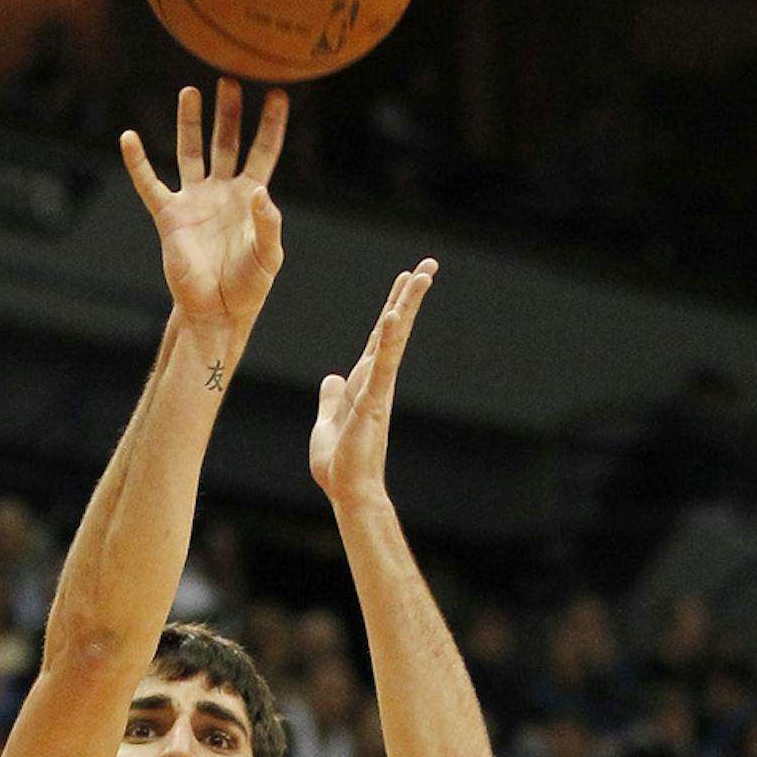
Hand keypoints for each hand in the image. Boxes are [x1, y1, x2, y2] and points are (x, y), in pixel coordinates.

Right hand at [120, 83, 286, 346]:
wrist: (216, 312)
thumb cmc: (247, 287)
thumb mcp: (268, 256)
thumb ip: (269, 224)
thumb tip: (261, 190)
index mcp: (250, 197)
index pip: (263, 152)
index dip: (271, 125)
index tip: (278, 94)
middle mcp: (222, 191)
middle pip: (226, 142)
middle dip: (229, 112)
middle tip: (230, 80)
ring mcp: (195, 201)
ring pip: (190, 152)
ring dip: (190, 123)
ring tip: (190, 92)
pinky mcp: (170, 216)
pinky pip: (150, 184)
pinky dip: (138, 162)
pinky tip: (128, 137)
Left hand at [310, 260, 436, 508]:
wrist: (347, 492)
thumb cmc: (339, 465)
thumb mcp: (327, 421)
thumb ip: (331, 399)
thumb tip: (332, 379)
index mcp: (365, 382)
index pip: (380, 336)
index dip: (392, 306)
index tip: (406, 278)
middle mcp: (377, 380)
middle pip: (395, 329)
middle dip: (410, 296)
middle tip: (428, 265)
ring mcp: (378, 389)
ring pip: (395, 339)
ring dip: (407, 307)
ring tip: (421, 276)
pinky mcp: (373, 402)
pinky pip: (382, 365)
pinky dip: (387, 340)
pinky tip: (393, 316)